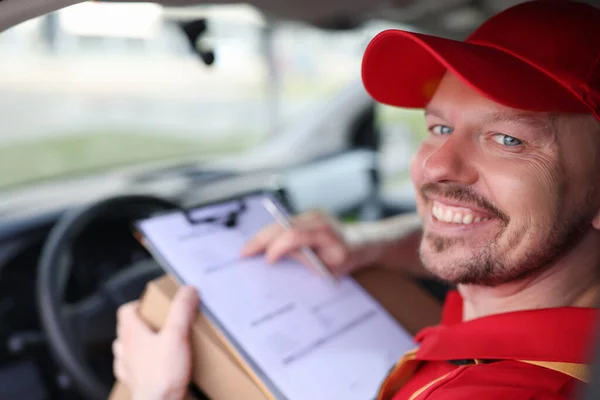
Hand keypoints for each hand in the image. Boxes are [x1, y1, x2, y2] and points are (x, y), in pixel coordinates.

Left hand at [113, 286, 198, 399]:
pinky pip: (133, 372)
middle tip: (157, 322)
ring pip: (126, 351)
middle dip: (140, 324)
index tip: (152, 304)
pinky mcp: (136, 385)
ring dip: (137, 346)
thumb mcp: (177, 334)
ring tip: (155, 344)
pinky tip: (154, 368)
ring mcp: (128, 369)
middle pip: (125, 330)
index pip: (125, 311)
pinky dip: (141, 367)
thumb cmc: (163, 374)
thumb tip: (188, 290)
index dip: (137, 304)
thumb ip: (182, 310)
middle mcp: (126, 351)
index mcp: (132, 334)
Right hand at [241, 210, 379, 276]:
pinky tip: (259, 243)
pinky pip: (284, 222)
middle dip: (261, 239)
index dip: (278, 247)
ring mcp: (311, 214)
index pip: (295, 235)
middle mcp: (317, 218)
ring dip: (262, 235)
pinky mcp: (306, 215)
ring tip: (247, 249)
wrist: (361, 242)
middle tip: (244, 253)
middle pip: (282, 225)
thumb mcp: (330, 268)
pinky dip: (271, 232)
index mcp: (325, 233)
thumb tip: (280, 258)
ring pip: (280, 222)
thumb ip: (306, 260)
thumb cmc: (347, 258)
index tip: (268, 261)